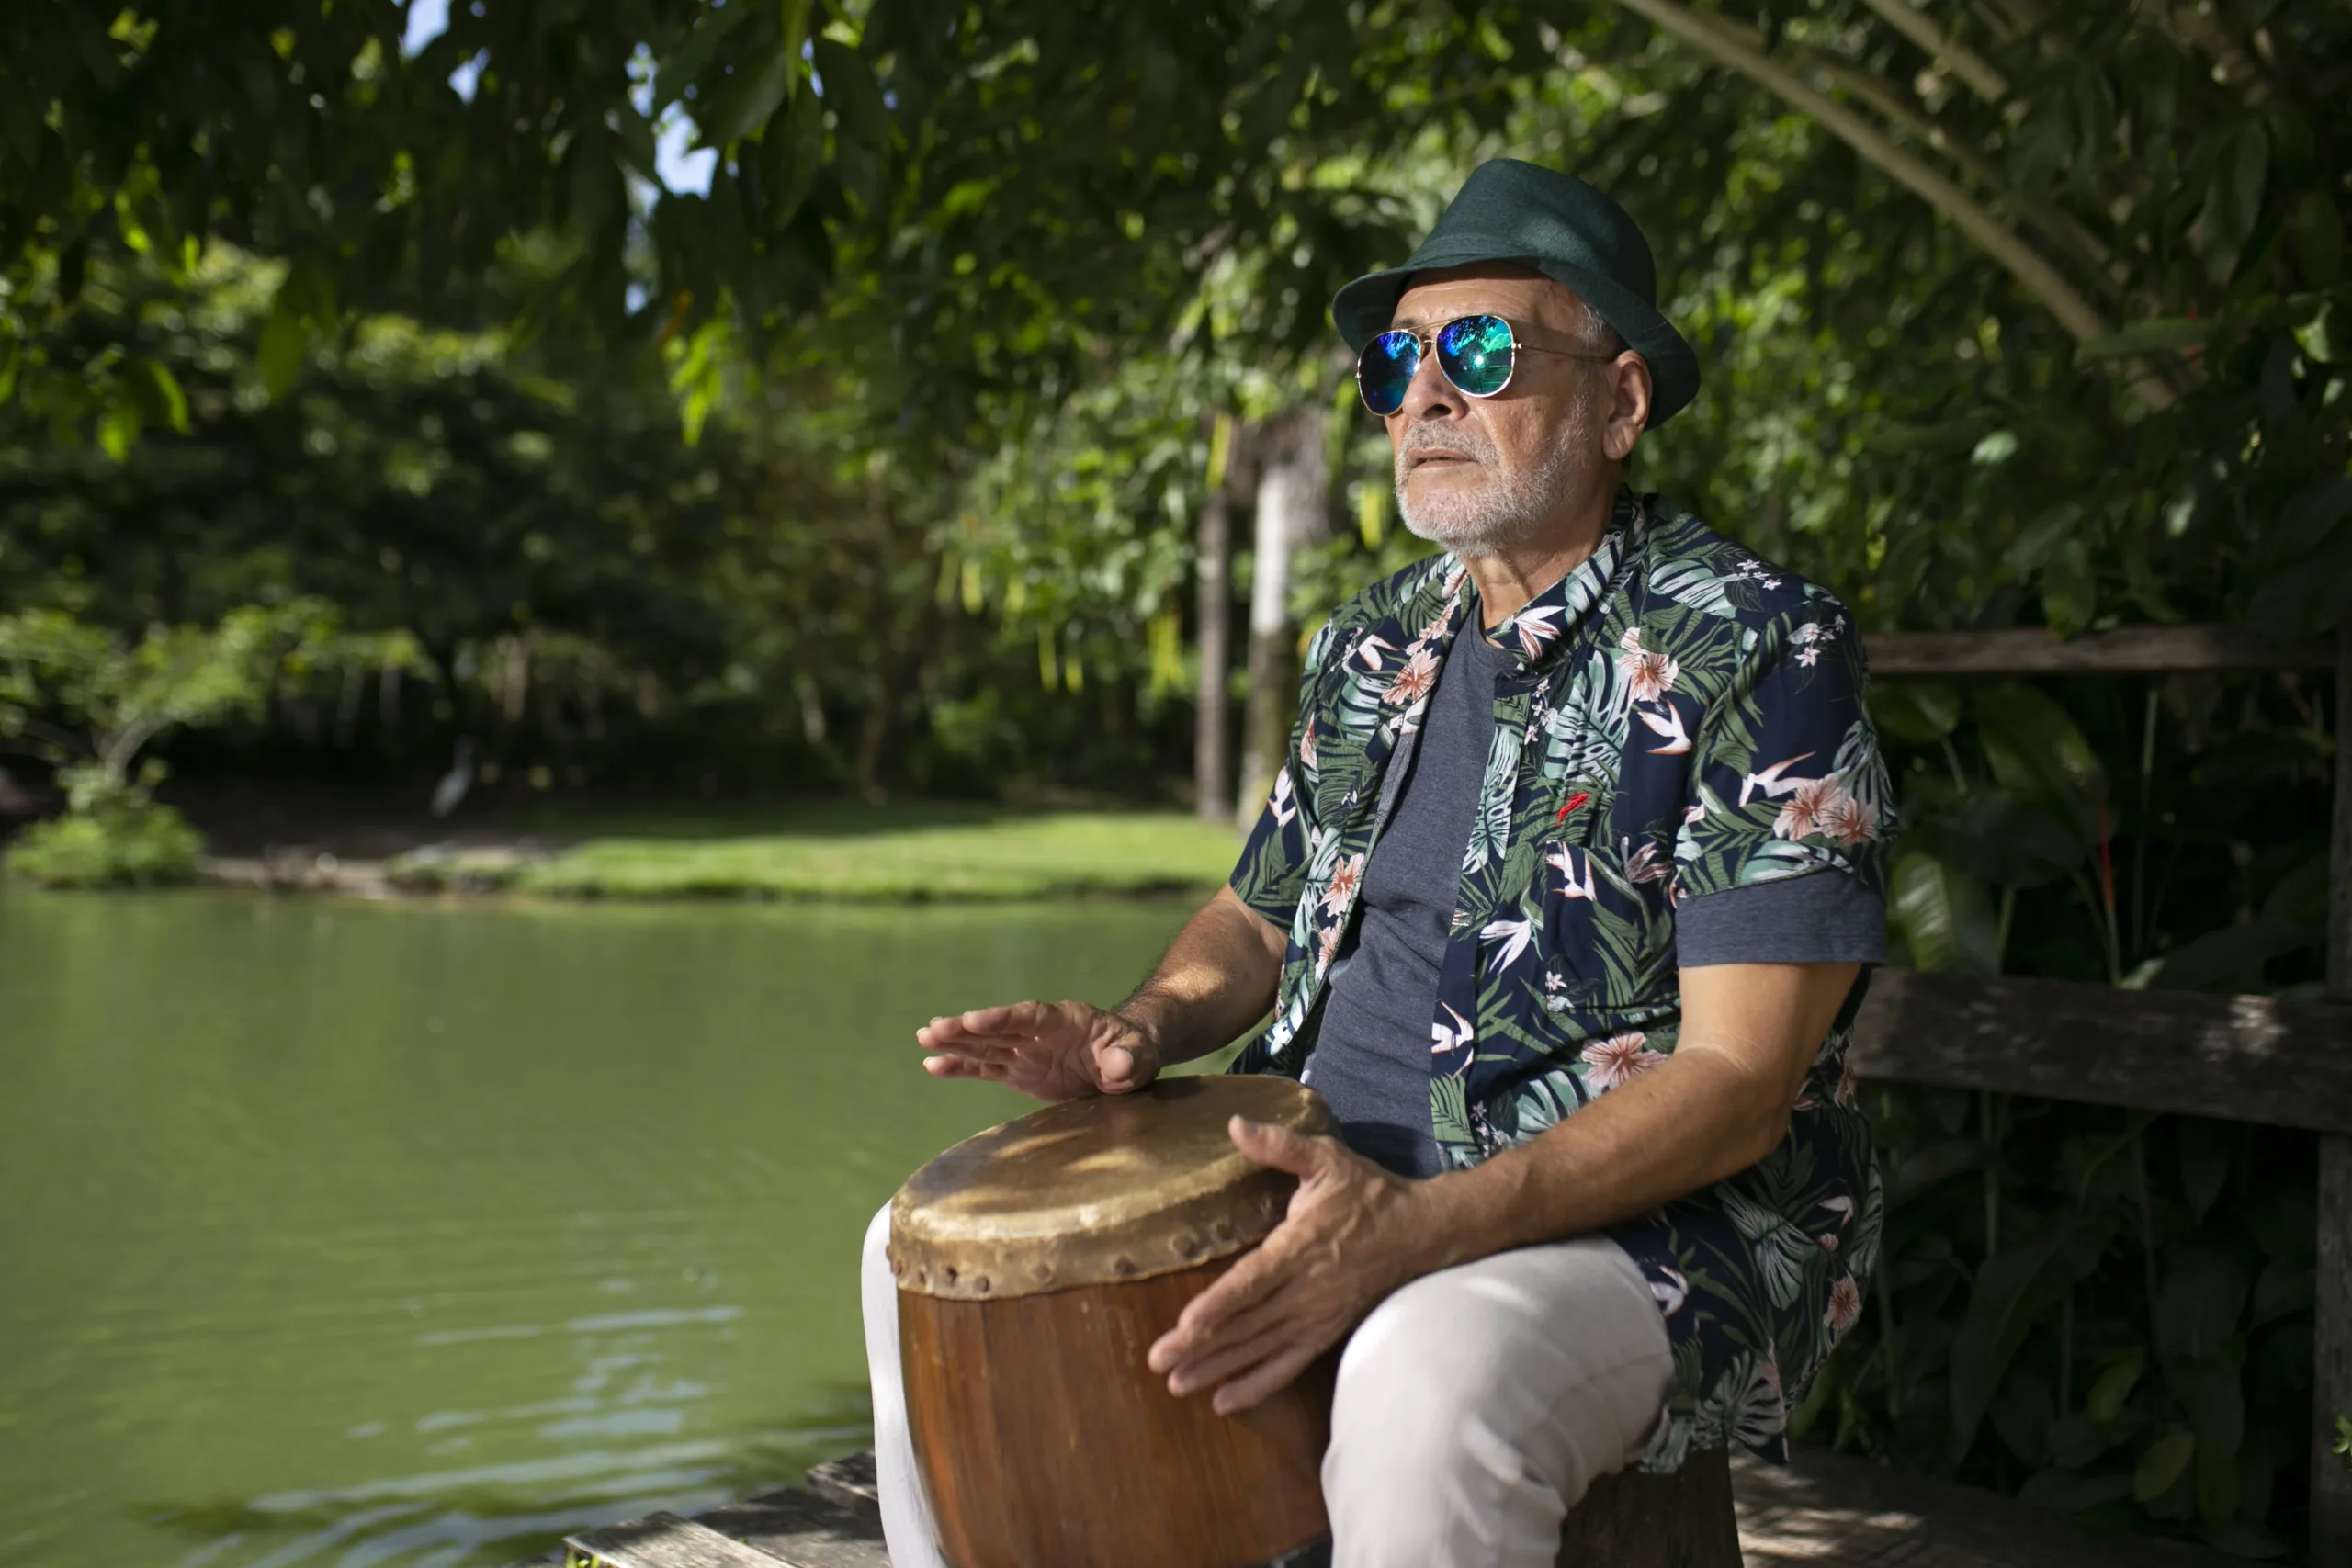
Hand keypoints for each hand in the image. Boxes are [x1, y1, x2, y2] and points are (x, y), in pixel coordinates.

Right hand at [916, 999, 1160, 1100]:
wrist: (1127, 1059)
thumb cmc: (1135, 1051)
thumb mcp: (1140, 1054)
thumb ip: (1130, 1059)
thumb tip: (1119, 1066)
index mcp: (1065, 1019)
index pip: (1027, 1016)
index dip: (999, 1018)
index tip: (971, 1020)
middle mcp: (1039, 1032)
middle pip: (997, 1027)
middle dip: (965, 1029)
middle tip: (932, 1030)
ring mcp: (1027, 1051)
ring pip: (985, 1046)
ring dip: (955, 1044)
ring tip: (923, 1040)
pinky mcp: (1020, 1071)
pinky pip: (986, 1069)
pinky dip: (961, 1068)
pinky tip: (933, 1067)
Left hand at [1147, 1115, 1436, 1413]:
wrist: (1421, 1233)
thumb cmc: (1368, 1193)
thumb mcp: (1327, 1159)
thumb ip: (1280, 1146)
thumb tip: (1234, 1124)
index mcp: (1301, 1246)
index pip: (1254, 1281)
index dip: (1220, 1303)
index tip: (1186, 1323)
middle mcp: (1307, 1289)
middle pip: (1249, 1322)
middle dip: (1202, 1344)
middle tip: (1157, 1360)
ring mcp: (1318, 1316)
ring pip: (1262, 1348)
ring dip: (1220, 1368)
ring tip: (1177, 1384)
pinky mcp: (1327, 1332)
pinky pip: (1289, 1365)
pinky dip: (1258, 1385)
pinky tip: (1224, 1401)